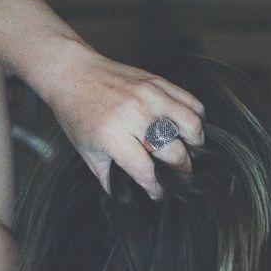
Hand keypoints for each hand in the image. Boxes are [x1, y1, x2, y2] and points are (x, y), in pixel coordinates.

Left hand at [34, 38, 204, 200]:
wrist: (73, 73)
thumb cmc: (77, 114)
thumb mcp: (87, 153)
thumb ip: (109, 178)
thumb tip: (127, 197)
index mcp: (113, 136)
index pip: (146, 171)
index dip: (156, 188)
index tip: (158, 193)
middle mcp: (134, 115)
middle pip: (173, 151)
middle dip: (181, 171)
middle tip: (179, 177)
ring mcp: (149, 96)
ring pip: (190, 124)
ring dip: (196, 144)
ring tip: (190, 152)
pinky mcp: (158, 82)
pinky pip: (191, 101)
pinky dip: (197, 118)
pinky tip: (189, 129)